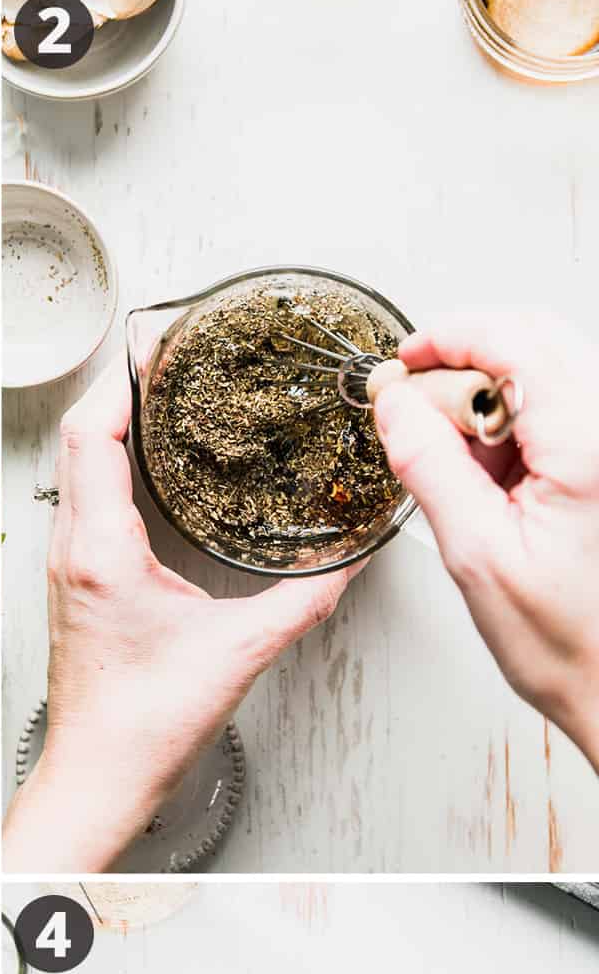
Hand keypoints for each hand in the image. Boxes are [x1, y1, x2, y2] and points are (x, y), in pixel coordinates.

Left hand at [2, 361, 358, 872]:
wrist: (100, 778)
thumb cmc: (145, 726)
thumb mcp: (240, 652)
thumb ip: (303, 600)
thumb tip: (348, 558)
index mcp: (100, 552)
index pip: (91, 434)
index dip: (123, 379)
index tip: (162, 344)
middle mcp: (73, 552)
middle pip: (78, 439)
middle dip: (122, 387)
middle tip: (174, 356)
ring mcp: (68, 569)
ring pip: (75, 470)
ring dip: (112, 426)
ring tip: (166, 396)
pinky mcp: (76, 586)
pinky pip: (83, 502)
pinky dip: (110, 466)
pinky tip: (150, 466)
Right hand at [373, 312, 598, 770]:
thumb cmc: (562, 637)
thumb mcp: (476, 554)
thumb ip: (431, 467)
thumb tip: (394, 405)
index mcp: (586, 447)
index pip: (518, 343)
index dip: (452, 336)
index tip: (403, 362)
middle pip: (533, 341)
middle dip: (463, 359)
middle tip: (410, 402)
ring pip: (540, 371)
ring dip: (481, 395)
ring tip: (445, 455)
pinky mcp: (595, 463)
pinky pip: (547, 411)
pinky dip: (501, 424)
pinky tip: (479, 472)